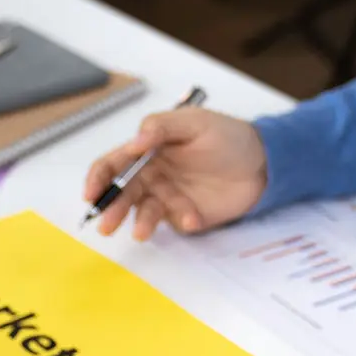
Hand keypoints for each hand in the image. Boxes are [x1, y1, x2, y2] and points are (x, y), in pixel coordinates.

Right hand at [84, 107, 267, 238]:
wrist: (263, 164)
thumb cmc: (228, 137)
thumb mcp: (195, 122)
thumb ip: (162, 128)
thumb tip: (133, 143)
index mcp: (147, 150)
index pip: (112, 164)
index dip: (97, 179)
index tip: (91, 194)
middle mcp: (150, 175)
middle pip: (121, 193)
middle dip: (111, 209)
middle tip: (107, 224)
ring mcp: (165, 197)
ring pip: (141, 212)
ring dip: (138, 223)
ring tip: (142, 233)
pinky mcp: (181, 215)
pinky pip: (172, 221)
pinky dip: (179, 221)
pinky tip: (193, 218)